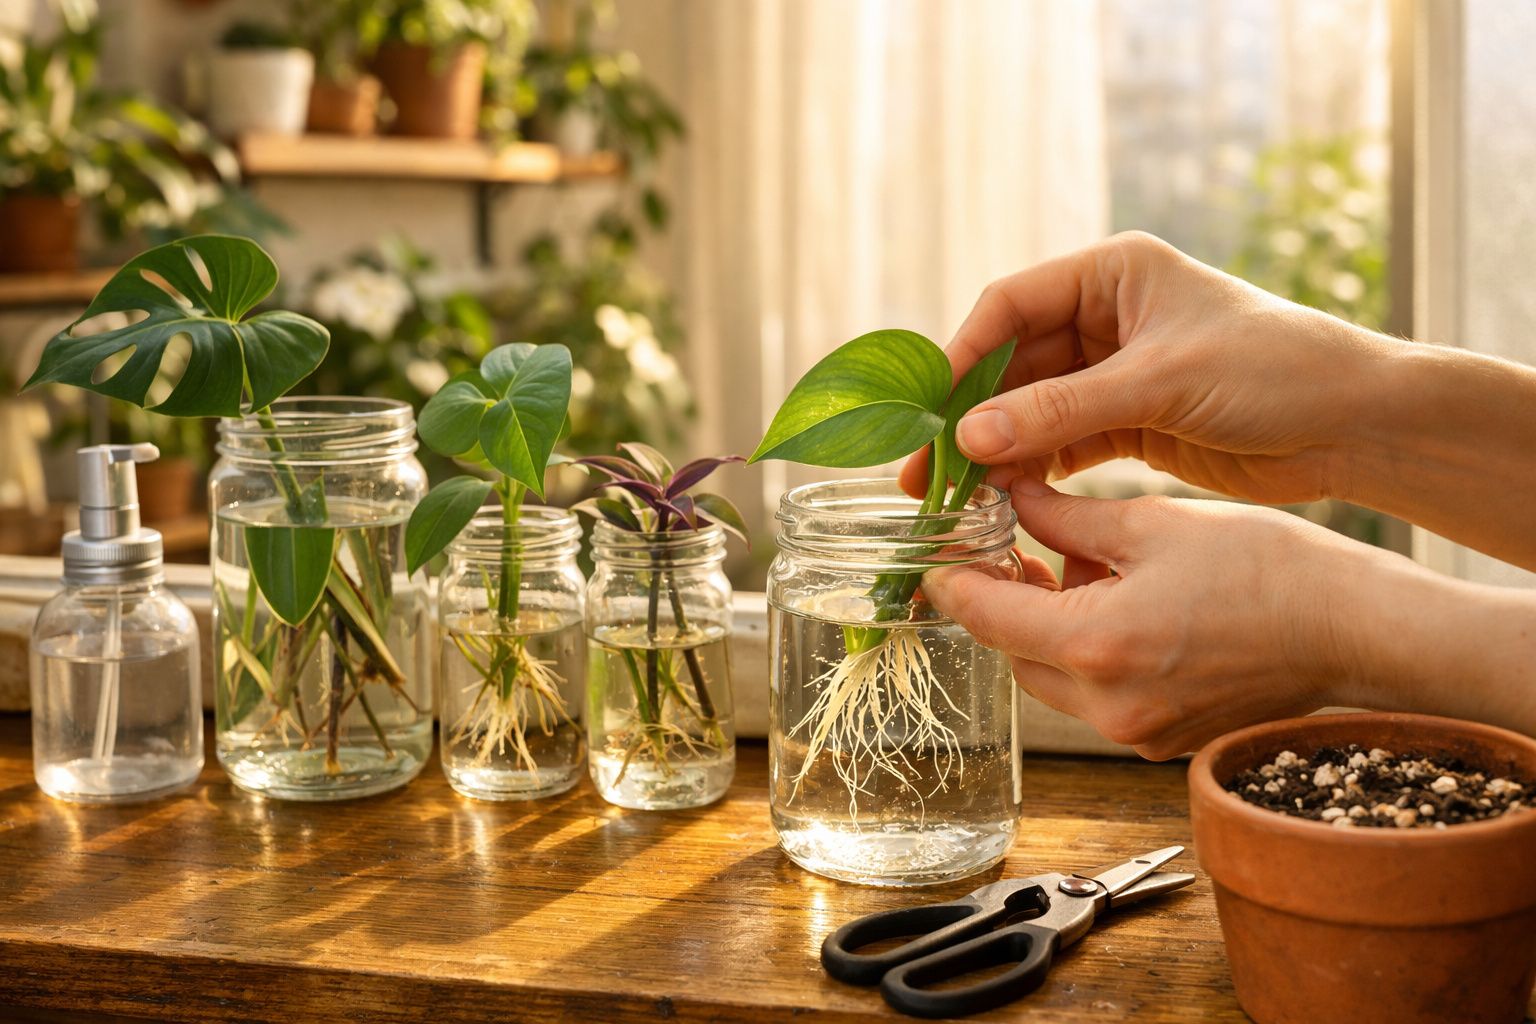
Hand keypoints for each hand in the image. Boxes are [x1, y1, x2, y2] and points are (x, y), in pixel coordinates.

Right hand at [900, 231, 1394, 504]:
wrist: (1357, 426)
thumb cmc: (1274, 372)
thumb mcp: (1160, 383)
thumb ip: (1061, 411)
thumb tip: (969, 439)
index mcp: (1112, 274)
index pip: (1010, 305)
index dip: (964, 356)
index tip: (928, 411)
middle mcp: (1106, 315)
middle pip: (1012, 364)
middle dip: (971, 416)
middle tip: (927, 470)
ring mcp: (1115, 371)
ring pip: (1031, 409)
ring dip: (995, 449)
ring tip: (956, 497)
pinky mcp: (1128, 421)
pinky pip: (1060, 442)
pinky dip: (1033, 469)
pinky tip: (1004, 499)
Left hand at [922, 478, 1365, 758]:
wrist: (1353, 630)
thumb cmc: (1268, 570)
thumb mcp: (1152, 524)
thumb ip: (1063, 517)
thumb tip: (1007, 495)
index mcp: (1096, 645)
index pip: (985, 616)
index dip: (952, 578)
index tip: (935, 552)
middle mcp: (1107, 705)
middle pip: (1013, 651)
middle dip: (1005, 599)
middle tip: (1012, 545)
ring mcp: (1136, 731)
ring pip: (1050, 677)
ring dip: (1045, 626)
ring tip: (1077, 566)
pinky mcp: (1160, 739)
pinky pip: (1093, 696)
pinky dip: (1085, 652)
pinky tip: (1115, 603)